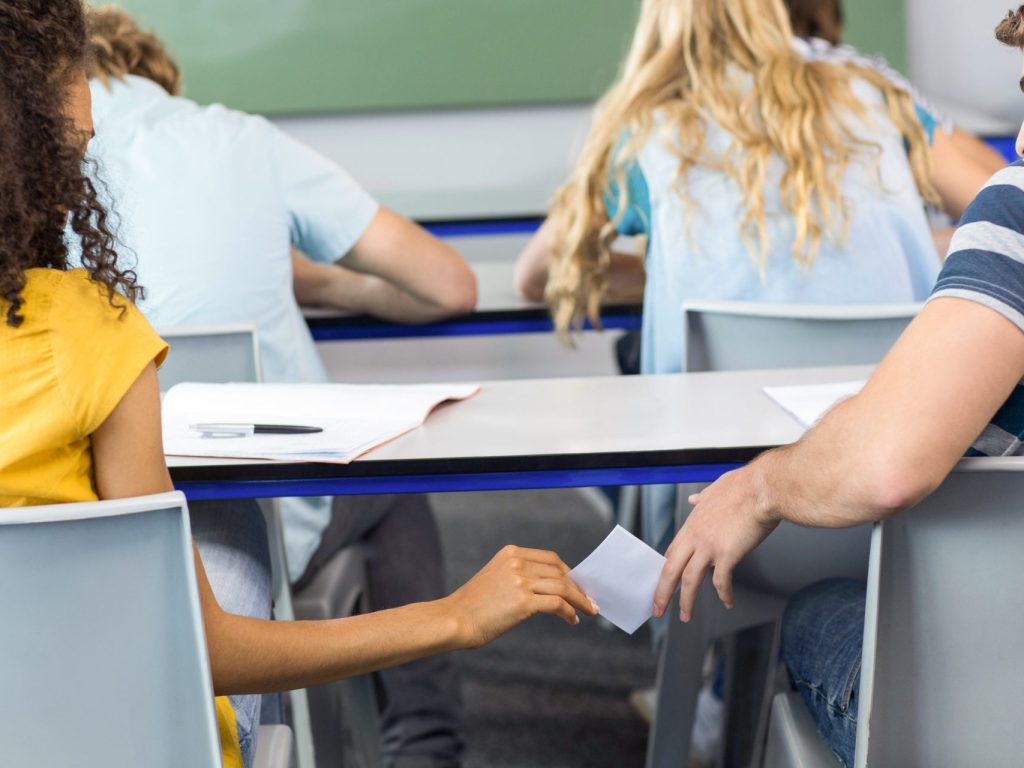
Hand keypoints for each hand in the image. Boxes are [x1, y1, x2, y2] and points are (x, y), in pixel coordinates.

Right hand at [444, 545, 599, 648]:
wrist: (454, 620)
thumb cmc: (473, 606)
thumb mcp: (495, 579)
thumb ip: (519, 577)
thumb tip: (549, 589)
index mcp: (510, 553)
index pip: (550, 558)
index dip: (567, 572)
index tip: (577, 585)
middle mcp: (517, 562)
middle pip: (559, 571)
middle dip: (577, 586)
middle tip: (589, 600)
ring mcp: (520, 580)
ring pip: (562, 587)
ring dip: (580, 600)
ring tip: (589, 611)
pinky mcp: (523, 601)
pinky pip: (557, 604)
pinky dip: (569, 612)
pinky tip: (573, 620)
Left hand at [652, 462, 778, 621]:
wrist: (762, 489)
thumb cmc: (743, 486)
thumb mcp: (714, 489)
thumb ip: (702, 498)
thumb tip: (694, 499)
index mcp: (692, 524)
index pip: (672, 551)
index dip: (666, 569)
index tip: (662, 582)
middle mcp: (695, 537)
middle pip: (671, 570)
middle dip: (662, 592)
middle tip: (657, 609)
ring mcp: (709, 547)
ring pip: (689, 580)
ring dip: (686, 601)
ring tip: (685, 616)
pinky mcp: (727, 555)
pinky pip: (721, 582)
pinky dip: (723, 595)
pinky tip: (728, 602)